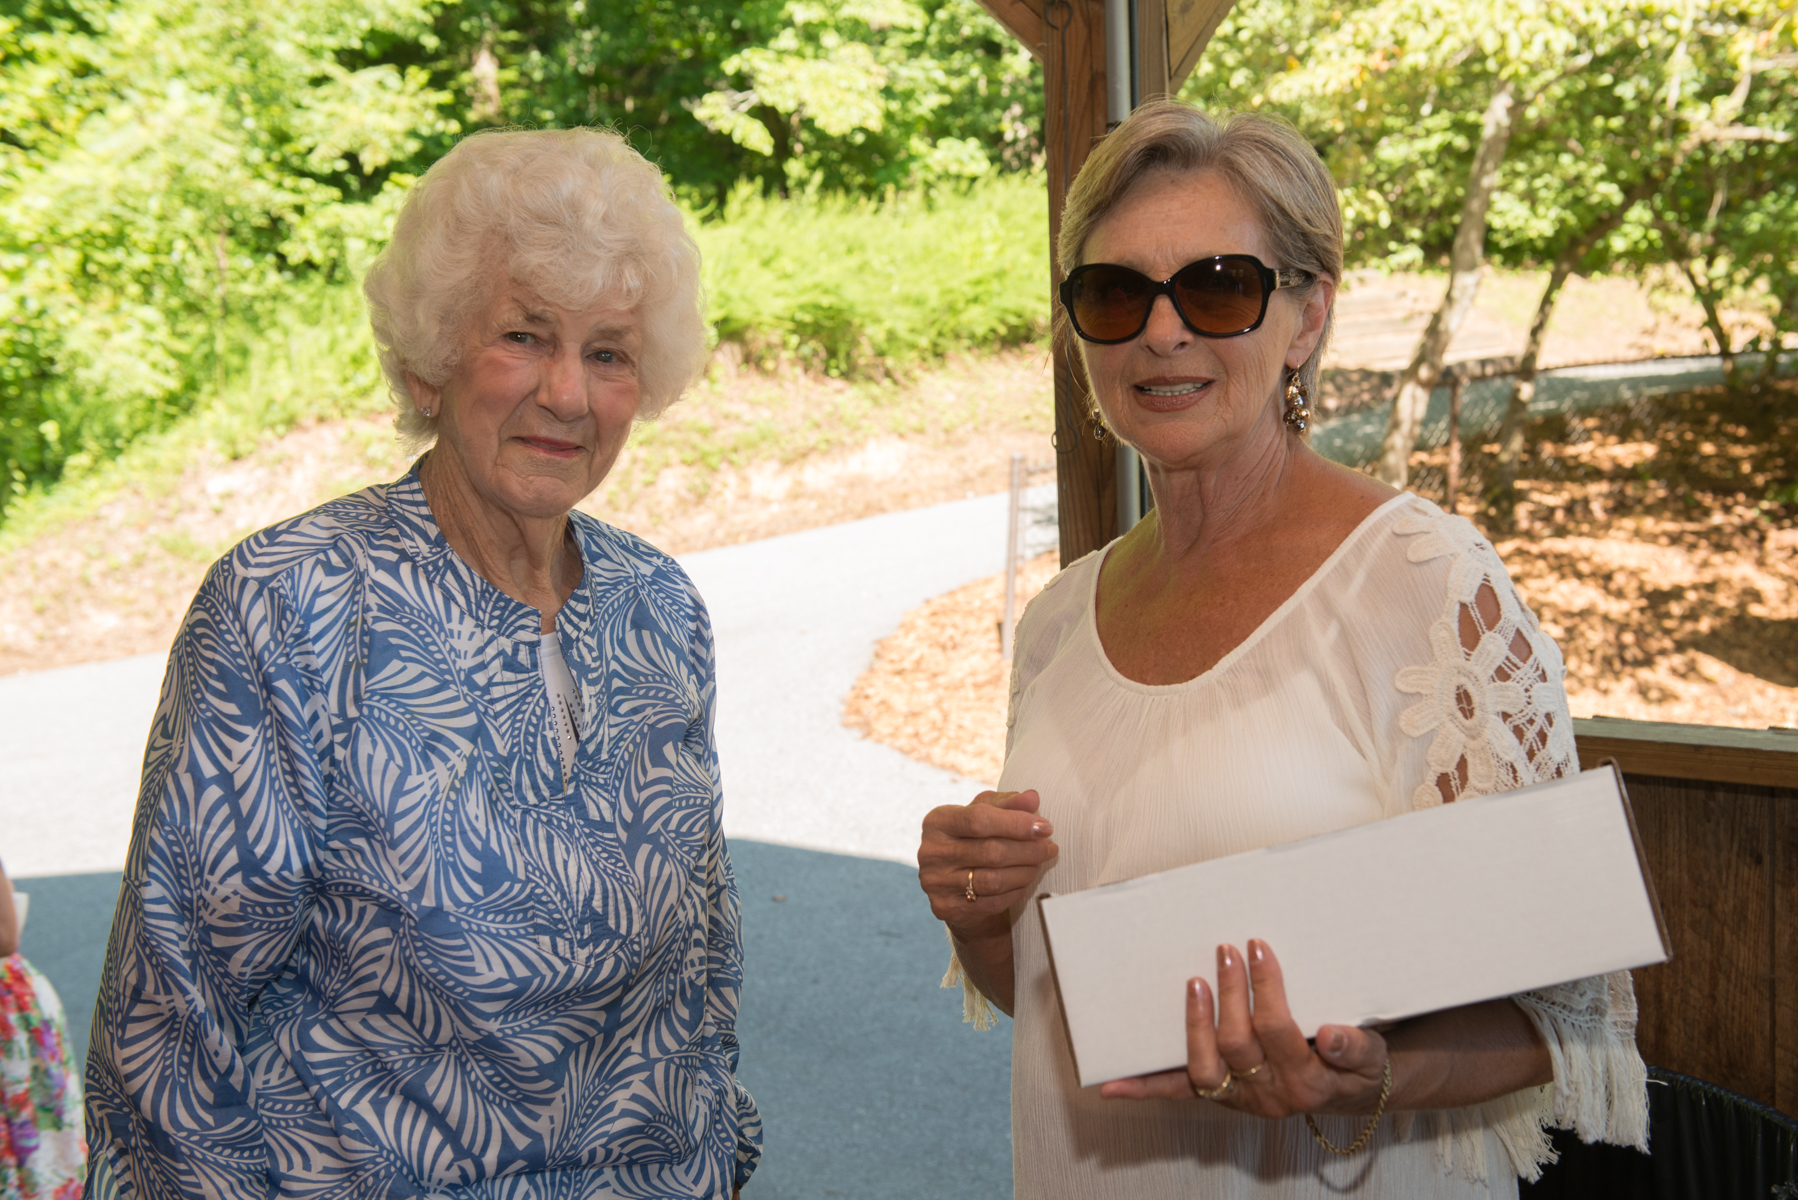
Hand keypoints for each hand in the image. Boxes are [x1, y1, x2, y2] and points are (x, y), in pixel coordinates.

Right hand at [917, 790, 1056, 941]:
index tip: (1044, 827)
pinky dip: (1015, 891)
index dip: (1016, 823)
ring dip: (1026, 871)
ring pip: (994, 880)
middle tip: (1050, 847)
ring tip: (1040, 862)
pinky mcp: (946, 907)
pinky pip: (992, 902)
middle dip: (1028, 850)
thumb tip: (1032, 797)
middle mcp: (931, 852)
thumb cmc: (973, 840)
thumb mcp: (986, 815)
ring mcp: (936, 883)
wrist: (954, 885)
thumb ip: (1008, 804)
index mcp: (937, 822)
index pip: (979, 819)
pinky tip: (1025, 880)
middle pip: (990, 851)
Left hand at [1098, 939, 1389, 1117]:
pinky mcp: (1218, 1095)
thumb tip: (1334, 1035)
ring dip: (1194, 1024)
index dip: (1266, 987)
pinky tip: (1113, 1085)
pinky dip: (1145, 1089)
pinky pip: (1179, 1093)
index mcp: (1308, 1082)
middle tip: (1226, 950)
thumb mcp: (1371, 1056)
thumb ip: (1356, 1047)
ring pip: (1204, 1069)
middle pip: (1237, 1045)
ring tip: (1193, 982)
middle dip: (1230, 993)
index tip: (1258, 946)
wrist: (1346, 1091)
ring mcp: (1239, 1098)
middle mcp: (1270, 1096)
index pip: (1278, 1030)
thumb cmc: (1354, 1065)